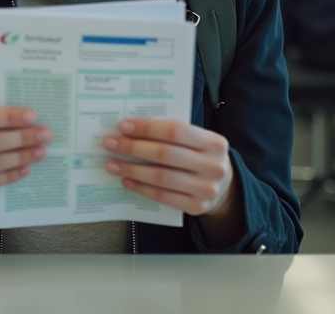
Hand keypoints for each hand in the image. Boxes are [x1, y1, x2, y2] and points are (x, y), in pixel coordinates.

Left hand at [103, 119, 232, 217]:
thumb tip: (133, 130)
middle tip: (111, 144)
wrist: (223, 188)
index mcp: (215, 142)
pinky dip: (141, 188)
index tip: (124, 126)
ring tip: (113, 164)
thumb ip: (173, 134)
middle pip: (165, 154)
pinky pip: (162, 196)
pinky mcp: (196, 207)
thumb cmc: (201, 157)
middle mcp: (213, 166)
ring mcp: (206, 189)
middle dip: (134, 148)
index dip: (148, 128)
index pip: (176, 131)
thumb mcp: (198, 141)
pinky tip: (127, 180)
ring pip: (161, 177)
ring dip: (132, 169)